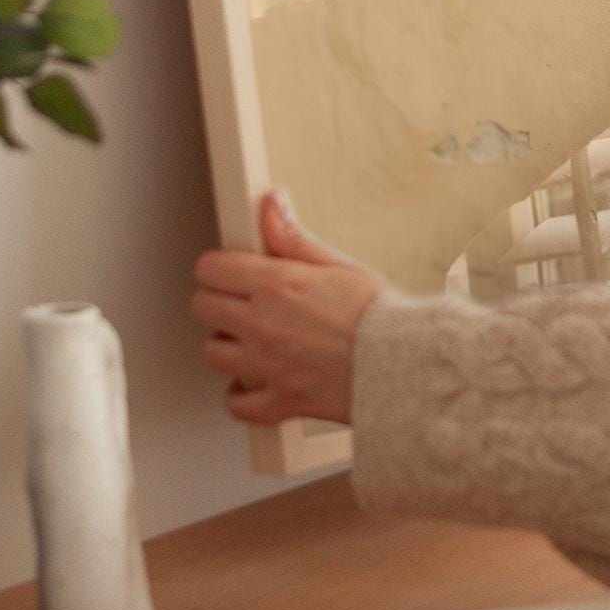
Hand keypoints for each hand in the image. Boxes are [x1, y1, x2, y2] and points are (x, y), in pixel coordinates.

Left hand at [191, 191, 385, 427]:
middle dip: (218, 300)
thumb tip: (270, 204)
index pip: (212, 269)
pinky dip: (241, 395)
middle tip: (241, 300)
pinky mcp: (279, 400)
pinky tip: (254, 381)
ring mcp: (267, 366)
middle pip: (203, 307)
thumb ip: (293, 238)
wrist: (406, 365)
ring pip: (213, 354)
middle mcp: (262, 325)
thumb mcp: (337, 265)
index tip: (229, 269)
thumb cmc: (380, 315)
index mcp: (276, 285)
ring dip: (227, 345)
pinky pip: (237, 404)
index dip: (219, 266)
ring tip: (251, 338)